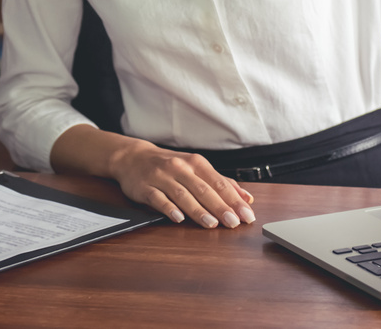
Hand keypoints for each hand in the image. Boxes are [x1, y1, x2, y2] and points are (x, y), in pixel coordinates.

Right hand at [109, 139, 255, 228]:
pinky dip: (169, 208)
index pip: (218, 182)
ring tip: (211, 224)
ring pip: (182, 195)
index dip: (234, 199)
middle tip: (233, 222)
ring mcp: (161, 177)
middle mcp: (180, 168)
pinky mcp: (145, 187)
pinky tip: (178, 219)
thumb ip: (221, 182)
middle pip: (203, 189)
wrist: (133, 157)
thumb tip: (247, 197)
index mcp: (195, 163)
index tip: (246, 214)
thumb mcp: (196, 168)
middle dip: (220, 207)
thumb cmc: (170, 165)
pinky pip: (158, 198)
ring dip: (197, 210)